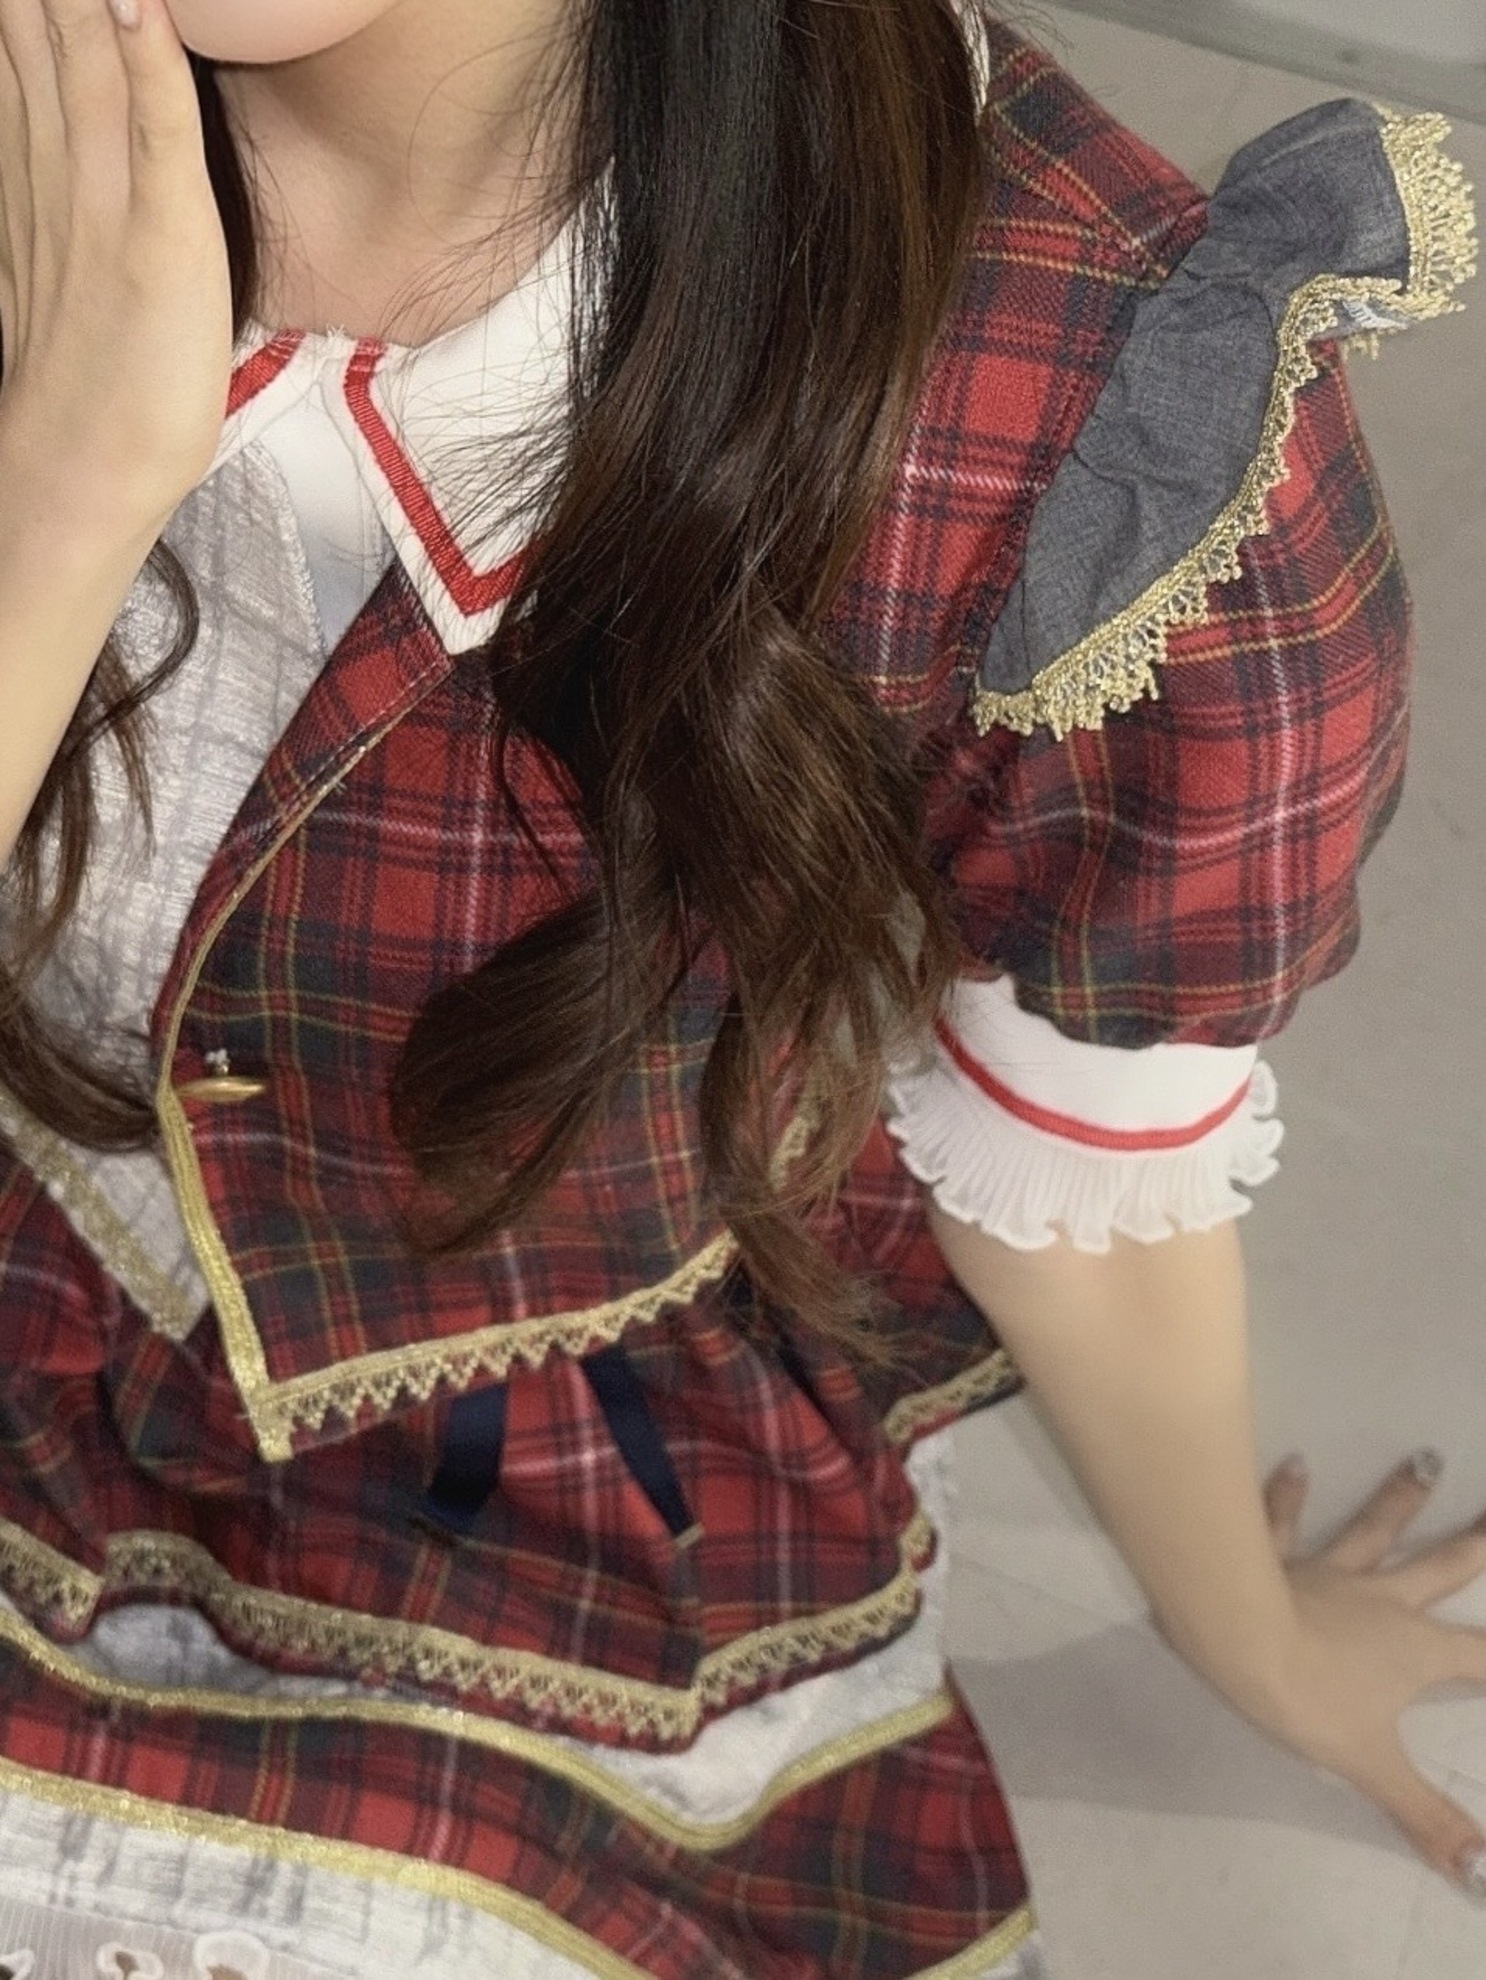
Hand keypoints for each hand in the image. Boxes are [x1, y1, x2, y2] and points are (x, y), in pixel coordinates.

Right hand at [0, 0, 232, 529]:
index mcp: (37, 181)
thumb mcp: (63, 268)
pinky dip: (152, 66)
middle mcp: (61, 176)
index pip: (26, 55)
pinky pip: (160, 139)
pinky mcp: (162, 246)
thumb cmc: (90, 385)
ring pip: (91, 66)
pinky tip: (140, 3)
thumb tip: (66, 138)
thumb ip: (60, 197)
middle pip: (48, 40)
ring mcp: (107, 209)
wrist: (81, 475)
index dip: (26, 6)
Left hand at [1262, 1450, 1485, 1892]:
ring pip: (1373, 1529)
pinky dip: (1288, 1494)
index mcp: (1412, 1650)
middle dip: (1479, 1544)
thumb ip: (1425, 1818)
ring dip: (1400, 1497)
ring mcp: (1327, 1572)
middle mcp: (1380, 1600)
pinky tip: (1294, 1462)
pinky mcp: (1277, 1558)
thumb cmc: (1306, 1700)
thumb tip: (1480, 1874)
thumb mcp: (1372, 1766)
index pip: (1484, 1659)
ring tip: (1426, 1457)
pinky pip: (1283, 1522)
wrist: (1235, 1640)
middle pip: (1442, 1568)